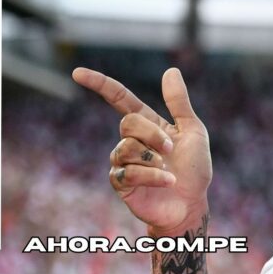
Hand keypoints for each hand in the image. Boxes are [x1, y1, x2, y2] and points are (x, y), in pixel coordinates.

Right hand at [73, 67, 211, 234]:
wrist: (192, 203)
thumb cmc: (195, 168)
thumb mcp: (193, 131)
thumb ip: (179, 103)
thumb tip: (170, 71)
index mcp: (148, 124)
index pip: (119, 99)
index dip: (100, 85)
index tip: (77, 73)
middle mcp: (131, 140)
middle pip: (128, 123)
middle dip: (152, 134)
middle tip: (171, 150)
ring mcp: (123, 162)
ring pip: (126, 148)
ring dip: (153, 158)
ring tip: (169, 170)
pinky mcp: (121, 183)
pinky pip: (128, 172)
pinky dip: (153, 175)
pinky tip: (167, 181)